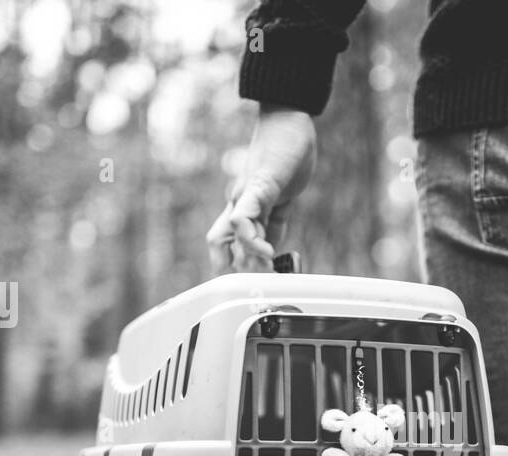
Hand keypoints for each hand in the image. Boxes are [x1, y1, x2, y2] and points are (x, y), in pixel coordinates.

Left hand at [206, 105, 316, 272]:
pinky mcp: (261, 183)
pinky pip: (248, 211)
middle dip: (231, 268)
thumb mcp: (282, 196)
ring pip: (230, 232)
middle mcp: (239, 203)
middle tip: (252, 284)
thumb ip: (274, 221)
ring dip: (243, 257)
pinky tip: (265, 248)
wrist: (288, 119)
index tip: (249, 284)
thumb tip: (271, 248)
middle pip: (219, 243)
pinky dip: (251, 234)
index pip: (227, 244)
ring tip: (261, 268)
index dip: (232, 266)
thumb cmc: (286, 154)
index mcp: (244, 208)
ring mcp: (247, 194)